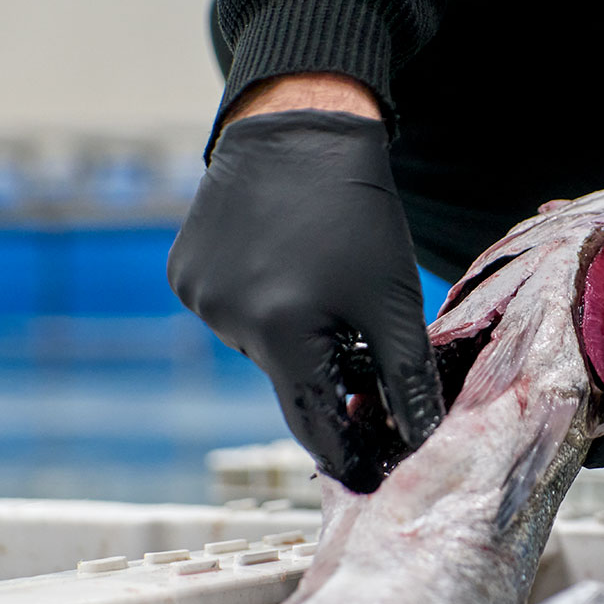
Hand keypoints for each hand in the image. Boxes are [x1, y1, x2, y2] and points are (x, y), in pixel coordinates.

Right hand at [168, 108, 443, 487]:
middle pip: (289, 382)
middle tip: (365, 366)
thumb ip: (405, 378)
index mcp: (279, 332)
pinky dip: (266, 307)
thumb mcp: (393, 302)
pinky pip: (234, 311)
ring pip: (261, 347)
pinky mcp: (184, 270)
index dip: (344, 454)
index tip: (366, 477)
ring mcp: (198, 294)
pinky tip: (288, 266)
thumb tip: (419, 439)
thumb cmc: (358, 215)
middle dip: (329, 384)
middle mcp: (226, 320)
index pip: (313, 423)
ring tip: (327, 289)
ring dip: (297, 340)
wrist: (301, 126)